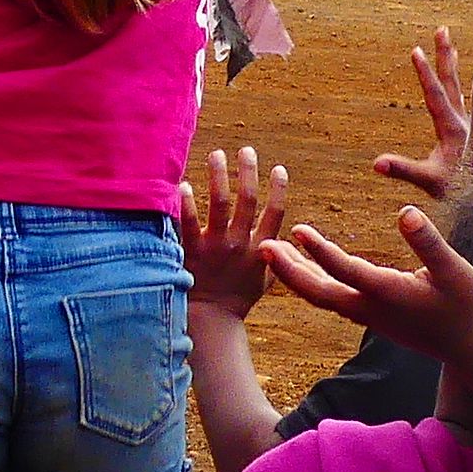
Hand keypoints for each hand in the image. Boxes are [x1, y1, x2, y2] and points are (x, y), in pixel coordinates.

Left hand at [178, 148, 287, 320]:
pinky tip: (183, 185)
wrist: (212, 321)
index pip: (275, 213)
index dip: (278, 189)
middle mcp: (241, 244)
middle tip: (246, 150)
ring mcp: (216, 247)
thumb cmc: (238, 298)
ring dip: (220, 175)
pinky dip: (186, 202)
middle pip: (247, 200)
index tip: (278, 168)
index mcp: (262, 249)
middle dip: (248, 171)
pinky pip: (188, 222)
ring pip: (220, 203)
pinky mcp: (192, 252)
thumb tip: (288, 237)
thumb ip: (277, 256)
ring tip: (216, 154)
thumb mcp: (266, 279)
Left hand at [269, 205, 472, 363]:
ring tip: (274, 251)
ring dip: (296, 275)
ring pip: (322, 297)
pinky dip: (314, 283)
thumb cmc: (468, 306)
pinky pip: (333, 300)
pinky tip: (307, 269)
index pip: (345, 270)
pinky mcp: (373, 318)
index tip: (297, 229)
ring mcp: (370, 316)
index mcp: (388, 293)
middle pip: (318, 292)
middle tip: (262, 246)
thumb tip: (406, 212)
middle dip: (288, 270)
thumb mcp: (455, 269)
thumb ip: (428, 242)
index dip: (320, 251)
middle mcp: (371, 309)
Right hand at [370, 28, 472, 195]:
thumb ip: (404, 170)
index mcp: (452, 128)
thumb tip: (376, 163)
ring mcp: (470, 126)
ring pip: (461, 90)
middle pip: (451, 82)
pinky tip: (471, 83)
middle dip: (444, 55)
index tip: (415, 49)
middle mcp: (463, 122)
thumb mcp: (430, 181)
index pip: (434, 95)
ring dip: (453, 68)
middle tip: (441, 29)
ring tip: (451, 49)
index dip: (424, 72)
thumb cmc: (460, 191)